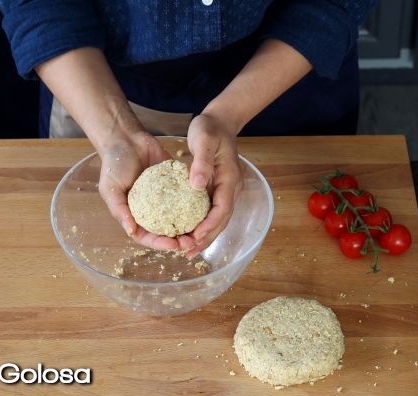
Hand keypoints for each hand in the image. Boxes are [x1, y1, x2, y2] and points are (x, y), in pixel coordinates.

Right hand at [98, 132, 195, 250]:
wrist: (126, 138)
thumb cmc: (114, 164)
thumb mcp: (110, 188)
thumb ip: (119, 209)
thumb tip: (131, 231)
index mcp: (134, 215)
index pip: (148, 236)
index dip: (160, 243)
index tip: (173, 245)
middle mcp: (151, 209)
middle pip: (166, 231)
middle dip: (179, 239)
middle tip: (192, 241)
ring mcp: (164, 198)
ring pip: (179, 216)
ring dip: (190, 226)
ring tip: (201, 229)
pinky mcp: (174, 184)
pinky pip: (186, 196)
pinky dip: (194, 204)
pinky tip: (205, 209)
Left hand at [185, 113, 242, 257]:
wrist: (219, 122)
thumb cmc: (210, 129)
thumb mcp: (204, 140)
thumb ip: (201, 162)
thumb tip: (197, 185)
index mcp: (229, 179)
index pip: (222, 209)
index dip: (209, 225)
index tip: (194, 236)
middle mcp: (230, 188)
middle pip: (221, 221)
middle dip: (206, 238)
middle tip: (188, 252)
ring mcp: (224, 190)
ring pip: (217, 220)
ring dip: (204, 237)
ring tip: (187, 251)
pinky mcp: (216, 190)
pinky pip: (210, 213)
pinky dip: (201, 226)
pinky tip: (188, 234)